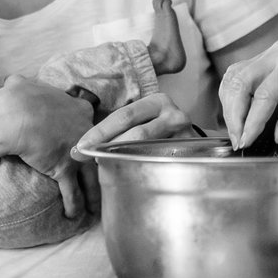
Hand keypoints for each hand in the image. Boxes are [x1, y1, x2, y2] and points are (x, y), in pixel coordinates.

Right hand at [0, 75, 104, 220]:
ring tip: (99, 207)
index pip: (94, 121)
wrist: (18, 114)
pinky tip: (75, 216)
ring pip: (93, 177)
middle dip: (107, 166)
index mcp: (79, 109)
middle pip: (102, 152)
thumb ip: (25, 84)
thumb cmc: (20, 96)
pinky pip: (73, 192)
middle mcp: (85, 132)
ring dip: (96, 193)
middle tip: (111, 177)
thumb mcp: (26, 84)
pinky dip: (74, 205)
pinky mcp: (65, 170)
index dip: (97, 132)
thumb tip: (13, 81)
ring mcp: (78, 153)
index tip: (97, 141)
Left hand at [64, 93, 197, 217]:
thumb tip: (80, 149)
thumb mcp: (143, 123)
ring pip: (148, 147)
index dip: (100, 131)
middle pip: (135, 131)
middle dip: (106, 144)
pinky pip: (161, 162)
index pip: (124, 115)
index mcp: (157, 101)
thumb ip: (119, 131)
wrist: (197, 148)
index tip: (79, 146)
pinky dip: (140, 168)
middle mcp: (173, 114)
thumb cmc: (160, 135)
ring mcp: (185, 134)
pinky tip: (126, 175)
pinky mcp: (190, 153)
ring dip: (121, 157)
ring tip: (101, 165)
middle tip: (84, 157)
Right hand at [218, 42, 277, 148]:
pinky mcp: (266, 59)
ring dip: (230, 105)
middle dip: (235, 114)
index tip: (246, 141)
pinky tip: (239, 116)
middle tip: (239, 140)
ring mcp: (271, 52)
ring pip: (235, 76)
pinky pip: (240, 75)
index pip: (266, 93)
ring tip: (238, 132)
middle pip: (242, 80)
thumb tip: (276, 135)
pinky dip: (234, 95)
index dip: (253, 120)